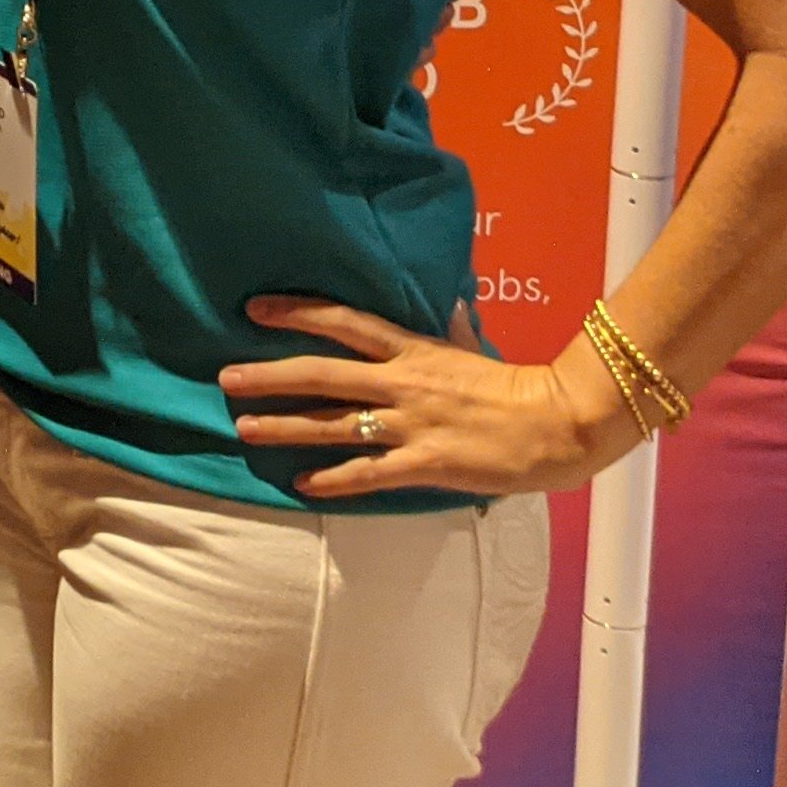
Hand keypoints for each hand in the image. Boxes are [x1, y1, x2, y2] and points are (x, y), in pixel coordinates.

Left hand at [221, 295, 630, 501]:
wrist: (561, 422)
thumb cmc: (516, 387)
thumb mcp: (472, 348)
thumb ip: (448, 330)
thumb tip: (446, 302)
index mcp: (413, 350)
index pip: (344, 323)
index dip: (297, 313)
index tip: (254, 308)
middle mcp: (402, 383)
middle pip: (322, 374)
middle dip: (269, 376)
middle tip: (225, 378)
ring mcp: (412, 424)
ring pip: (334, 425)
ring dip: (286, 427)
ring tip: (244, 430)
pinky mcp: (426, 463)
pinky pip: (369, 473)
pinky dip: (334, 479)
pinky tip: (303, 483)